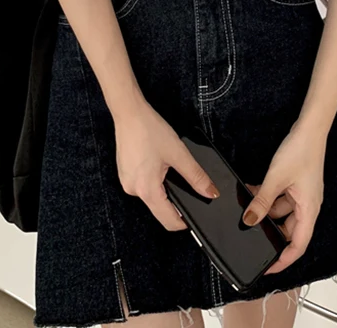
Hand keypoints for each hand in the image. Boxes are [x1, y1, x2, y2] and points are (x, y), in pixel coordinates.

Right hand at [114, 101, 218, 229]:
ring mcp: (127, 183)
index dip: (185, 223)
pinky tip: (159, 164)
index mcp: (147, 190)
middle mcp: (134, 191)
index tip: (197, 217)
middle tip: (189, 187)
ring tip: (171, 169)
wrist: (129, 113)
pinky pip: (144, 186)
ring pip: (152, 197)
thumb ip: (196, 176)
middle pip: (160, 210)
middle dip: (176, 203)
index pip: (168, 221)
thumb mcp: (179, 153)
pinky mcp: (125, 175)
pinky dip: (155, 182)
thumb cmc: (150, 130)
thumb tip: (211, 192)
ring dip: (165, 190)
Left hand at [243, 124, 326, 273]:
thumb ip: (262, 202)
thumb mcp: (276, 179)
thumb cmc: (302, 150)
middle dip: (270, 233)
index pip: (298, 246)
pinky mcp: (297, 184)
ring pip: (283, 214)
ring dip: (266, 212)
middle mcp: (308, 206)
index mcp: (309, 210)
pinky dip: (268, 198)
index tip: (268, 269)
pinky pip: (282, 199)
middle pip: (289, 231)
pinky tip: (254, 191)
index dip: (284, 261)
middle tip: (251, 235)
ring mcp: (303, 195)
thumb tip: (249, 221)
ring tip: (249, 207)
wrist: (309, 128)